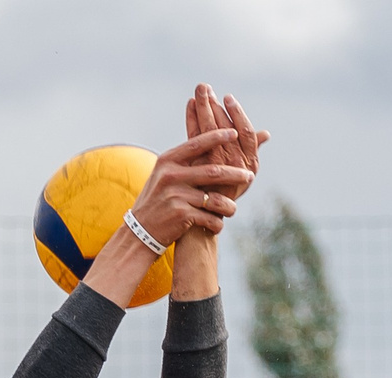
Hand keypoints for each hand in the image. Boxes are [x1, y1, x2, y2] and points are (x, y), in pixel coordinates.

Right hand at [126, 131, 254, 247]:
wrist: (141, 231)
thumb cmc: (159, 200)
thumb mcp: (166, 176)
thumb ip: (187, 162)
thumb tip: (211, 144)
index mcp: (168, 161)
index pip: (197, 144)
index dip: (217, 137)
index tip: (234, 133)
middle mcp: (170, 175)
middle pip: (212, 172)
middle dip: (235, 174)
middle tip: (250, 175)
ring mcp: (175, 195)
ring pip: (215, 199)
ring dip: (229, 206)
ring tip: (233, 208)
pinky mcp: (180, 214)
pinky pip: (209, 218)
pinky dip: (217, 223)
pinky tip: (217, 225)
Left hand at [184, 84, 268, 207]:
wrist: (202, 222)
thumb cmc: (218, 196)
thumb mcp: (234, 171)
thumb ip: (245, 150)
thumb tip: (266, 134)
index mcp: (251, 165)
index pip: (246, 133)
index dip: (237, 113)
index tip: (227, 97)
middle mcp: (241, 166)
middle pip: (229, 128)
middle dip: (216, 105)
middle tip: (206, 87)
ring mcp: (225, 167)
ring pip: (215, 130)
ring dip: (205, 107)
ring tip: (199, 90)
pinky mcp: (207, 168)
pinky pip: (200, 137)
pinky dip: (193, 119)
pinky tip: (189, 105)